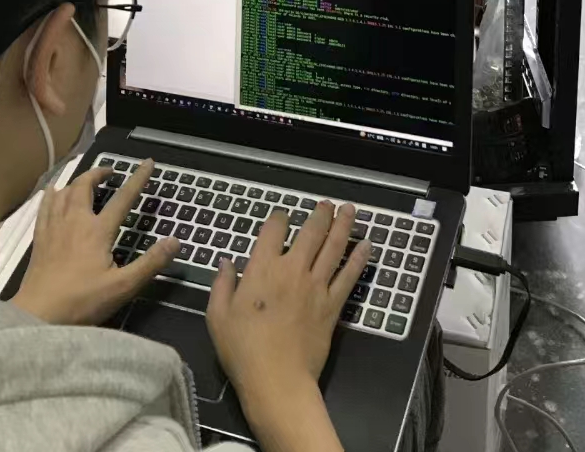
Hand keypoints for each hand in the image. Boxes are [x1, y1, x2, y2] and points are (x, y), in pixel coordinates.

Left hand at [12, 159, 178, 325]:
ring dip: (77, 181)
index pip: (123, 198)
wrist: (38, 315)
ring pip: (64, 192)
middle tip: (110, 172)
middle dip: (99, 173)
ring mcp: (54, 227)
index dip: (137, 179)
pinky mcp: (39, 238)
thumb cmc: (82, 302)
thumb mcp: (122, 287)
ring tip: (86, 181)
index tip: (148, 163)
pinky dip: (52, 194)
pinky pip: (45, 206)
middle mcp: (75, 221)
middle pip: (85, 185)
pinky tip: (53, 193)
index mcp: (98, 231)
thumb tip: (176, 241)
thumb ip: (150, 263)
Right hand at [207, 202, 368, 437]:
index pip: (273, 230)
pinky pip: (349, 276)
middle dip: (320, 215)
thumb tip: (227, 262)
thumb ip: (222, 285)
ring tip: (350, 210)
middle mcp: (292, 269)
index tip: (282, 217)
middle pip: (311, 232)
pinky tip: (367, 245)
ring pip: (333, 248)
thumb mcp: (217, 317)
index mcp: (262, 268)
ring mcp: (316, 286)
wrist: (277, 380)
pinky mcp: (332, 305)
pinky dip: (359, 259)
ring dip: (343, 226)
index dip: (279, 218)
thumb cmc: (243, 350)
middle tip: (327, 205)